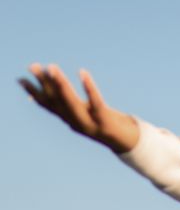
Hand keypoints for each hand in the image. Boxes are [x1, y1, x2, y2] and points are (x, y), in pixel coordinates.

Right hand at [17, 62, 138, 153]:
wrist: (128, 142)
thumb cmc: (104, 122)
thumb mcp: (84, 113)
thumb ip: (69, 103)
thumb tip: (54, 88)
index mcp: (69, 120)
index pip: (48, 105)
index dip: (34, 93)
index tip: (21, 78)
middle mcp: (76, 123)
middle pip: (57, 102)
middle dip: (45, 83)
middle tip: (34, 66)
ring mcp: (90, 123)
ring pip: (72, 102)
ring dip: (61, 84)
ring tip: (53, 67)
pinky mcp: (105, 120)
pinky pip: (95, 102)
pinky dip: (89, 87)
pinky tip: (82, 72)